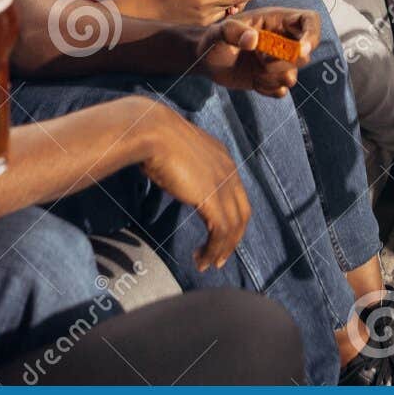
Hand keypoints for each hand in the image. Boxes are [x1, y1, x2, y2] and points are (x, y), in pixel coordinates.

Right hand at [133, 99, 250, 270]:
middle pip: (242, 213)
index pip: (236, 194)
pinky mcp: (213, 198)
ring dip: (221, 250)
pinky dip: (214, 249)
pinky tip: (201, 257)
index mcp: (222, 157)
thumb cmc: (154, 137)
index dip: (231, 217)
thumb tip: (172, 174)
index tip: (218, 234)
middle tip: (218, 257)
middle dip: (232, 239)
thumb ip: (184, 164)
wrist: (151, 131)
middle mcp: (229, 170)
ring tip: (206, 263)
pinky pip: (221, 232)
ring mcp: (223, 184)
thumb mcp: (177, 150)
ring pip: (233, 227)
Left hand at [194, 7, 320, 96]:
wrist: (205, 61)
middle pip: (304, 54)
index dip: (312, 35)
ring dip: (274, 77)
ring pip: (293, 74)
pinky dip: (269, 89)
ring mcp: (277, 61)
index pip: (310, 21)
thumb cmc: (212, 40)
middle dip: (284, 63)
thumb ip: (233, 31)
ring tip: (254, 71)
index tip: (300, 50)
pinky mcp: (271, 79)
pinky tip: (254, 82)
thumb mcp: (218, 32)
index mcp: (276, 21)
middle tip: (260, 60)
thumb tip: (253, 40)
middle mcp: (281, 40)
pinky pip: (283, 89)